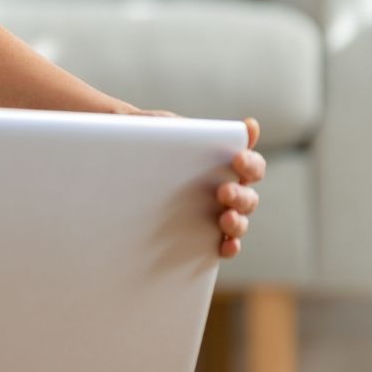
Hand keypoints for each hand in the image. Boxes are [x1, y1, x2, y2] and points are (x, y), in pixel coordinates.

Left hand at [118, 107, 263, 258]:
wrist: (122, 168)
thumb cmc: (148, 144)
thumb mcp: (158, 128)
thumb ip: (174, 125)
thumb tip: (178, 125)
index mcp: (222, 162)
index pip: (249, 162)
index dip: (250, 161)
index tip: (238, 158)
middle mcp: (227, 188)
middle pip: (248, 196)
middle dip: (240, 194)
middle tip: (223, 191)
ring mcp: (218, 213)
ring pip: (241, 220)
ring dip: (238, 221)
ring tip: (225, 218)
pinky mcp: (206, 234)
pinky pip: (226, 244)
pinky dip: (230, 246)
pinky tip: (224, 245)